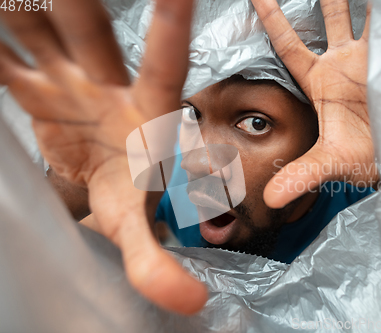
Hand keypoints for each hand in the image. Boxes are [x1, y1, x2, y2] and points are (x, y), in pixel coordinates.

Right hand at [0, 0, 206, 313]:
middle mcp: (110, 85)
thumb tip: (189, 304)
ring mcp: (70, 78)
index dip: (170, 33)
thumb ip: (156, 261)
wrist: (99, 173)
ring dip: (25, 8)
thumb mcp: (135, 224)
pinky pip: (8, 57)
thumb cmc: (127, 192)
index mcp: (146, 113)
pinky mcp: (37, 84)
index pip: (164, 69)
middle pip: (89, 32)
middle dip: (72, 2)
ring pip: (42, 30)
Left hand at [251, 0, 376, 207]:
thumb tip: (268, 200)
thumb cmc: (365, 158)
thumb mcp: (330, 162)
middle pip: (324, 17)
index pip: (287, 43)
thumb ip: (300, 175)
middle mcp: (341, 62)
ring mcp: (368, 56)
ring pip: (355, 13)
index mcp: (319, 80)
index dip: (271, 19)